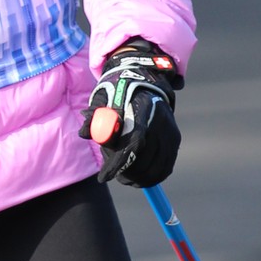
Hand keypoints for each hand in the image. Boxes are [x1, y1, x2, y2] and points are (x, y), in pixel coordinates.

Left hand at [80, 40, 182, 187]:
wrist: (145, 83)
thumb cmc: (119, 94)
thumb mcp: (103, 100)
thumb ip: (94, 118)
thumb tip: (85, 134)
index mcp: (143, 108)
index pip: (135, 141)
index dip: (120, 161)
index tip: (104, 176)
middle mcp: (161, 120)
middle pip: (144, 159)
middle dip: (126, 173)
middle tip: (112, 176)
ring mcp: (170, 131)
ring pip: (155, 168)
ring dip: (137, 178)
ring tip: (124, 176)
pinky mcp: (175, 140)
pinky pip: (165, 167)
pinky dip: (151, 177)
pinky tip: (139, 177)